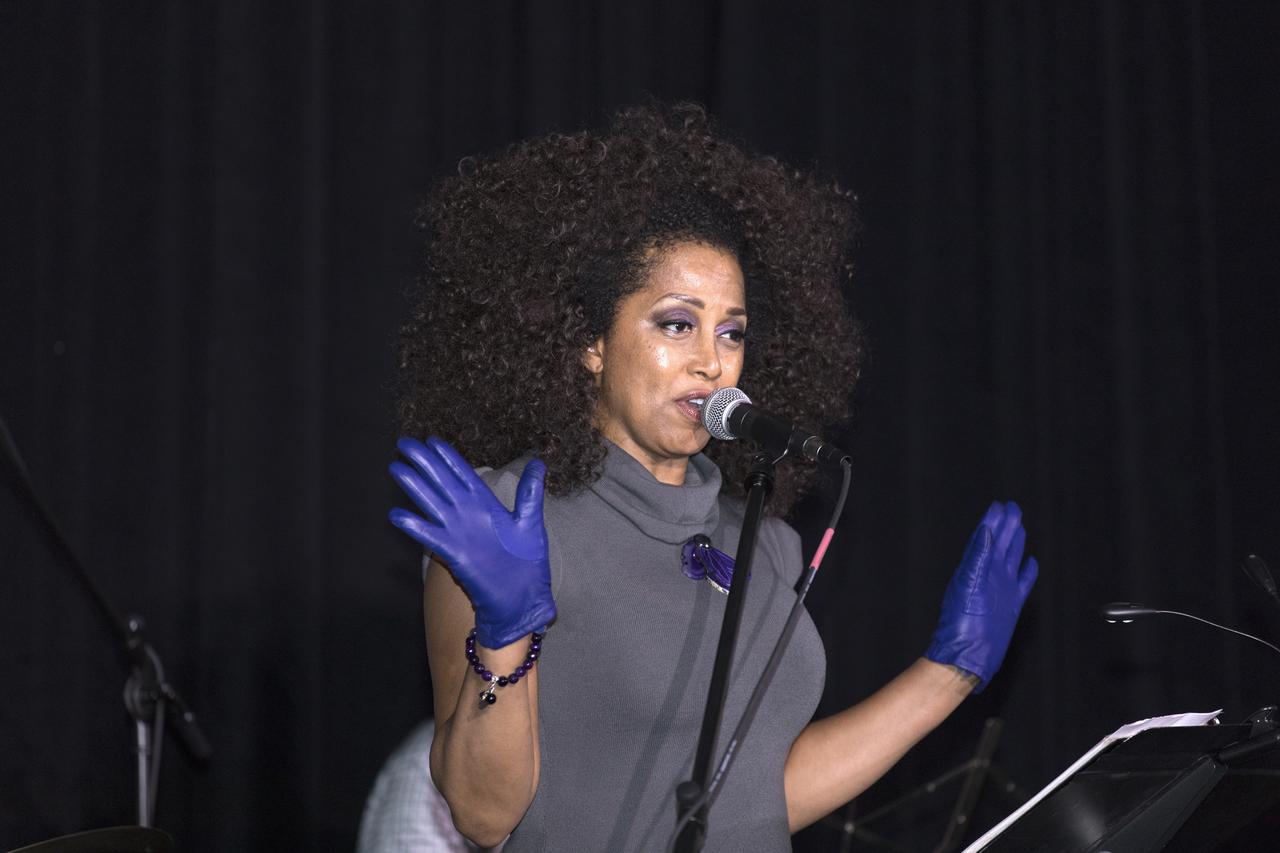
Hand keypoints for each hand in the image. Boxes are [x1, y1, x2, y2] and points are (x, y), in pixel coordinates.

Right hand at [389, 436, 555, 648]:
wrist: (521, 599)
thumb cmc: (527, 563)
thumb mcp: (530, 521)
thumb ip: (530, 492)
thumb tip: (539, 462)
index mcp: (486, 505)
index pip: (463, 474)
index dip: (448, 457)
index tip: (432, 440)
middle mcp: (468, 515)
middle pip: (442, 482)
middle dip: (424, 463)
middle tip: (404, 443)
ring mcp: (459, 533)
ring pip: (432, 503)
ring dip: (414, 486)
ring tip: (396, 468)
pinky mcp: (454, 554)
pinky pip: (430, 536)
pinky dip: (414, 527)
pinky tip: (397, 515)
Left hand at [924, 501, 1037, 692]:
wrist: (967, 656)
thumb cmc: (962, 625)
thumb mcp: (969, 585)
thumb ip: (977, 558)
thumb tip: (985, 531)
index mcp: (976, 569)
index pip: (984, 538)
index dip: (991, 522)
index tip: (998, 506)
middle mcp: (988, 576)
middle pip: (999, 544)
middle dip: (1005, 525)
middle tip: (1012, 507)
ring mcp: (1000, 589)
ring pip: (1010, 559)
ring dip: (1014, 542)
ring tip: (1019, 525)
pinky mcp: (1011, 604)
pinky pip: (1022, 582)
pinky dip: (1027, 571)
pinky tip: (1031, 562)